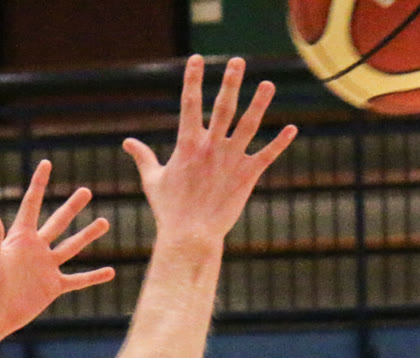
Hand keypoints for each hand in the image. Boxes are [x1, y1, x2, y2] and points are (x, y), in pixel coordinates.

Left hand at [0, 161, 115, 335]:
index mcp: (20, 237)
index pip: (32, 204)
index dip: (39, 183)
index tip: (46, 163)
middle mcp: (35, 249)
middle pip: (58, 222)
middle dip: (71, 206)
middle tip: (86, 191)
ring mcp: (46, 268)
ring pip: (71, 247)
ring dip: (87, 235)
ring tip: (104, 222)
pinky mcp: (52, 287)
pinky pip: (77, 280)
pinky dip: (93, 277)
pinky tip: (110, 271)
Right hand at [122, 56, 298, 247]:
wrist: (190, 236)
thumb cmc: (170, 210)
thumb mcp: (153, 180)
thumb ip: (143, 157)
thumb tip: (127, 142)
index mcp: (188, 144)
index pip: (189, 103)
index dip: (192, 79)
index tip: (196, 59)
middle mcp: (211, 147)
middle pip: (223, 107)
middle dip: (230, 82)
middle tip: (237, 61)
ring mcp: (231, 160)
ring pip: (249, 125)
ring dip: (259, 104)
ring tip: (268, 83)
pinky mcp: (247, 176)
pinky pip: (267, 155)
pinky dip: (280, 142)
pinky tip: (292, 128)